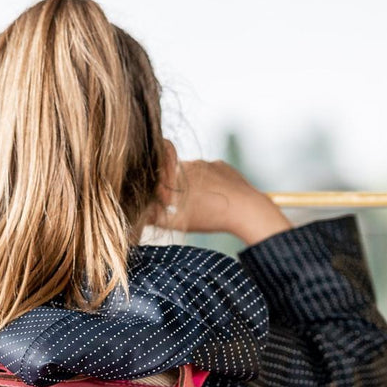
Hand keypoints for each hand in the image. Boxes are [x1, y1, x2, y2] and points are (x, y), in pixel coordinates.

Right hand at [147, 140, 291, 245]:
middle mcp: (190, 164)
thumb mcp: (178, 223)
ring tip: (201, 202)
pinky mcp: (222, 165)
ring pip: (193, 171)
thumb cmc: (210, 217)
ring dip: (192, 184)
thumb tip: (138, 215)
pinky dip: (208, 181)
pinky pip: (209, 171)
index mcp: (177, 175)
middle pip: (174, 173)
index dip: (157, 186)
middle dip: (174, 186)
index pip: (158, 173)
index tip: (161, 197)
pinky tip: (214, 196)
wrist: (247, 210)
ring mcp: (208, 163)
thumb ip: (154, 218)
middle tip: (180, 204)